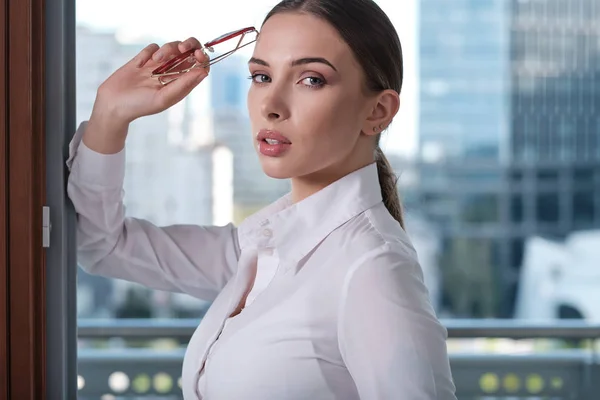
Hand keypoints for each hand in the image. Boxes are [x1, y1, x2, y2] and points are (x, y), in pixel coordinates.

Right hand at [92, 37, 209, 124]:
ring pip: (172, 47)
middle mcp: (173, 74)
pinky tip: (140, 65)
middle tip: (182, 47)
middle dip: (189, 44)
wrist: (113, 103)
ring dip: (167, 49)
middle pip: (190, 52)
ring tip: (155, 61)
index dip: (202, 57)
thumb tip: (204, 72)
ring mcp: (159, 66)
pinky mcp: (144, 59)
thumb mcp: (164, 97)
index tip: (197, 54)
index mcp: (182, 84)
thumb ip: (184, 84)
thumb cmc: (140, 105)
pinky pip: (152, 47)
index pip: (200, 66)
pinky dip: (149, 52)